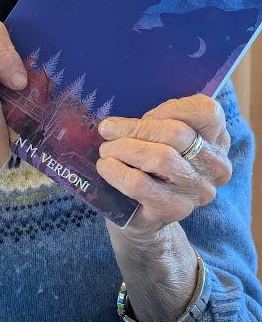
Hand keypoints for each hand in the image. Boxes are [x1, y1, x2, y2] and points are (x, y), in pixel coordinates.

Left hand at [96, 94, 231, 237]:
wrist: (140, 213)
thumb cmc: (149, 165)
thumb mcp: (158, 136)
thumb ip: (152, 122)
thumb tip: (116, 121)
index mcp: (217, 139)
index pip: (206, 111)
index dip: (172, 108)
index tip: (144, 115)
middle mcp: (215, 166)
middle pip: (177, 133)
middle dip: (135, 128)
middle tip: (107, 130)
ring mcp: (197, 190)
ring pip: (160, 157)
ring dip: (124, 148)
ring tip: (106, 149)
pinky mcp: (174, 209)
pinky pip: (140, 184)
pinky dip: (116, 171)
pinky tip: (105, 167)